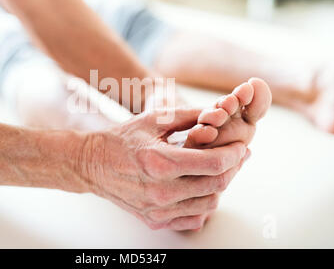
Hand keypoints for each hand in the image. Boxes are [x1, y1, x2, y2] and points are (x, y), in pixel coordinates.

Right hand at [79, 108, 248, 230]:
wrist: (92, 165)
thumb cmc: (121, 139)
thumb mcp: (153, 119)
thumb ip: (189, 115)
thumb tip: (220, 112)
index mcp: (161, 162)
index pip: (215, 163)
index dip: (235, 154)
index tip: (241, 146)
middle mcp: (160, 191)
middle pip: (216, 185)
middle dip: (234, 168)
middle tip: (237, 155)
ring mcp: (157, 210)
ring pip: (208, 204)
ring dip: (221, 186)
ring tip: (221, 169)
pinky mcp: (155, 220)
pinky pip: (193, 218)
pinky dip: (204, 203)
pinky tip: (203, 186)